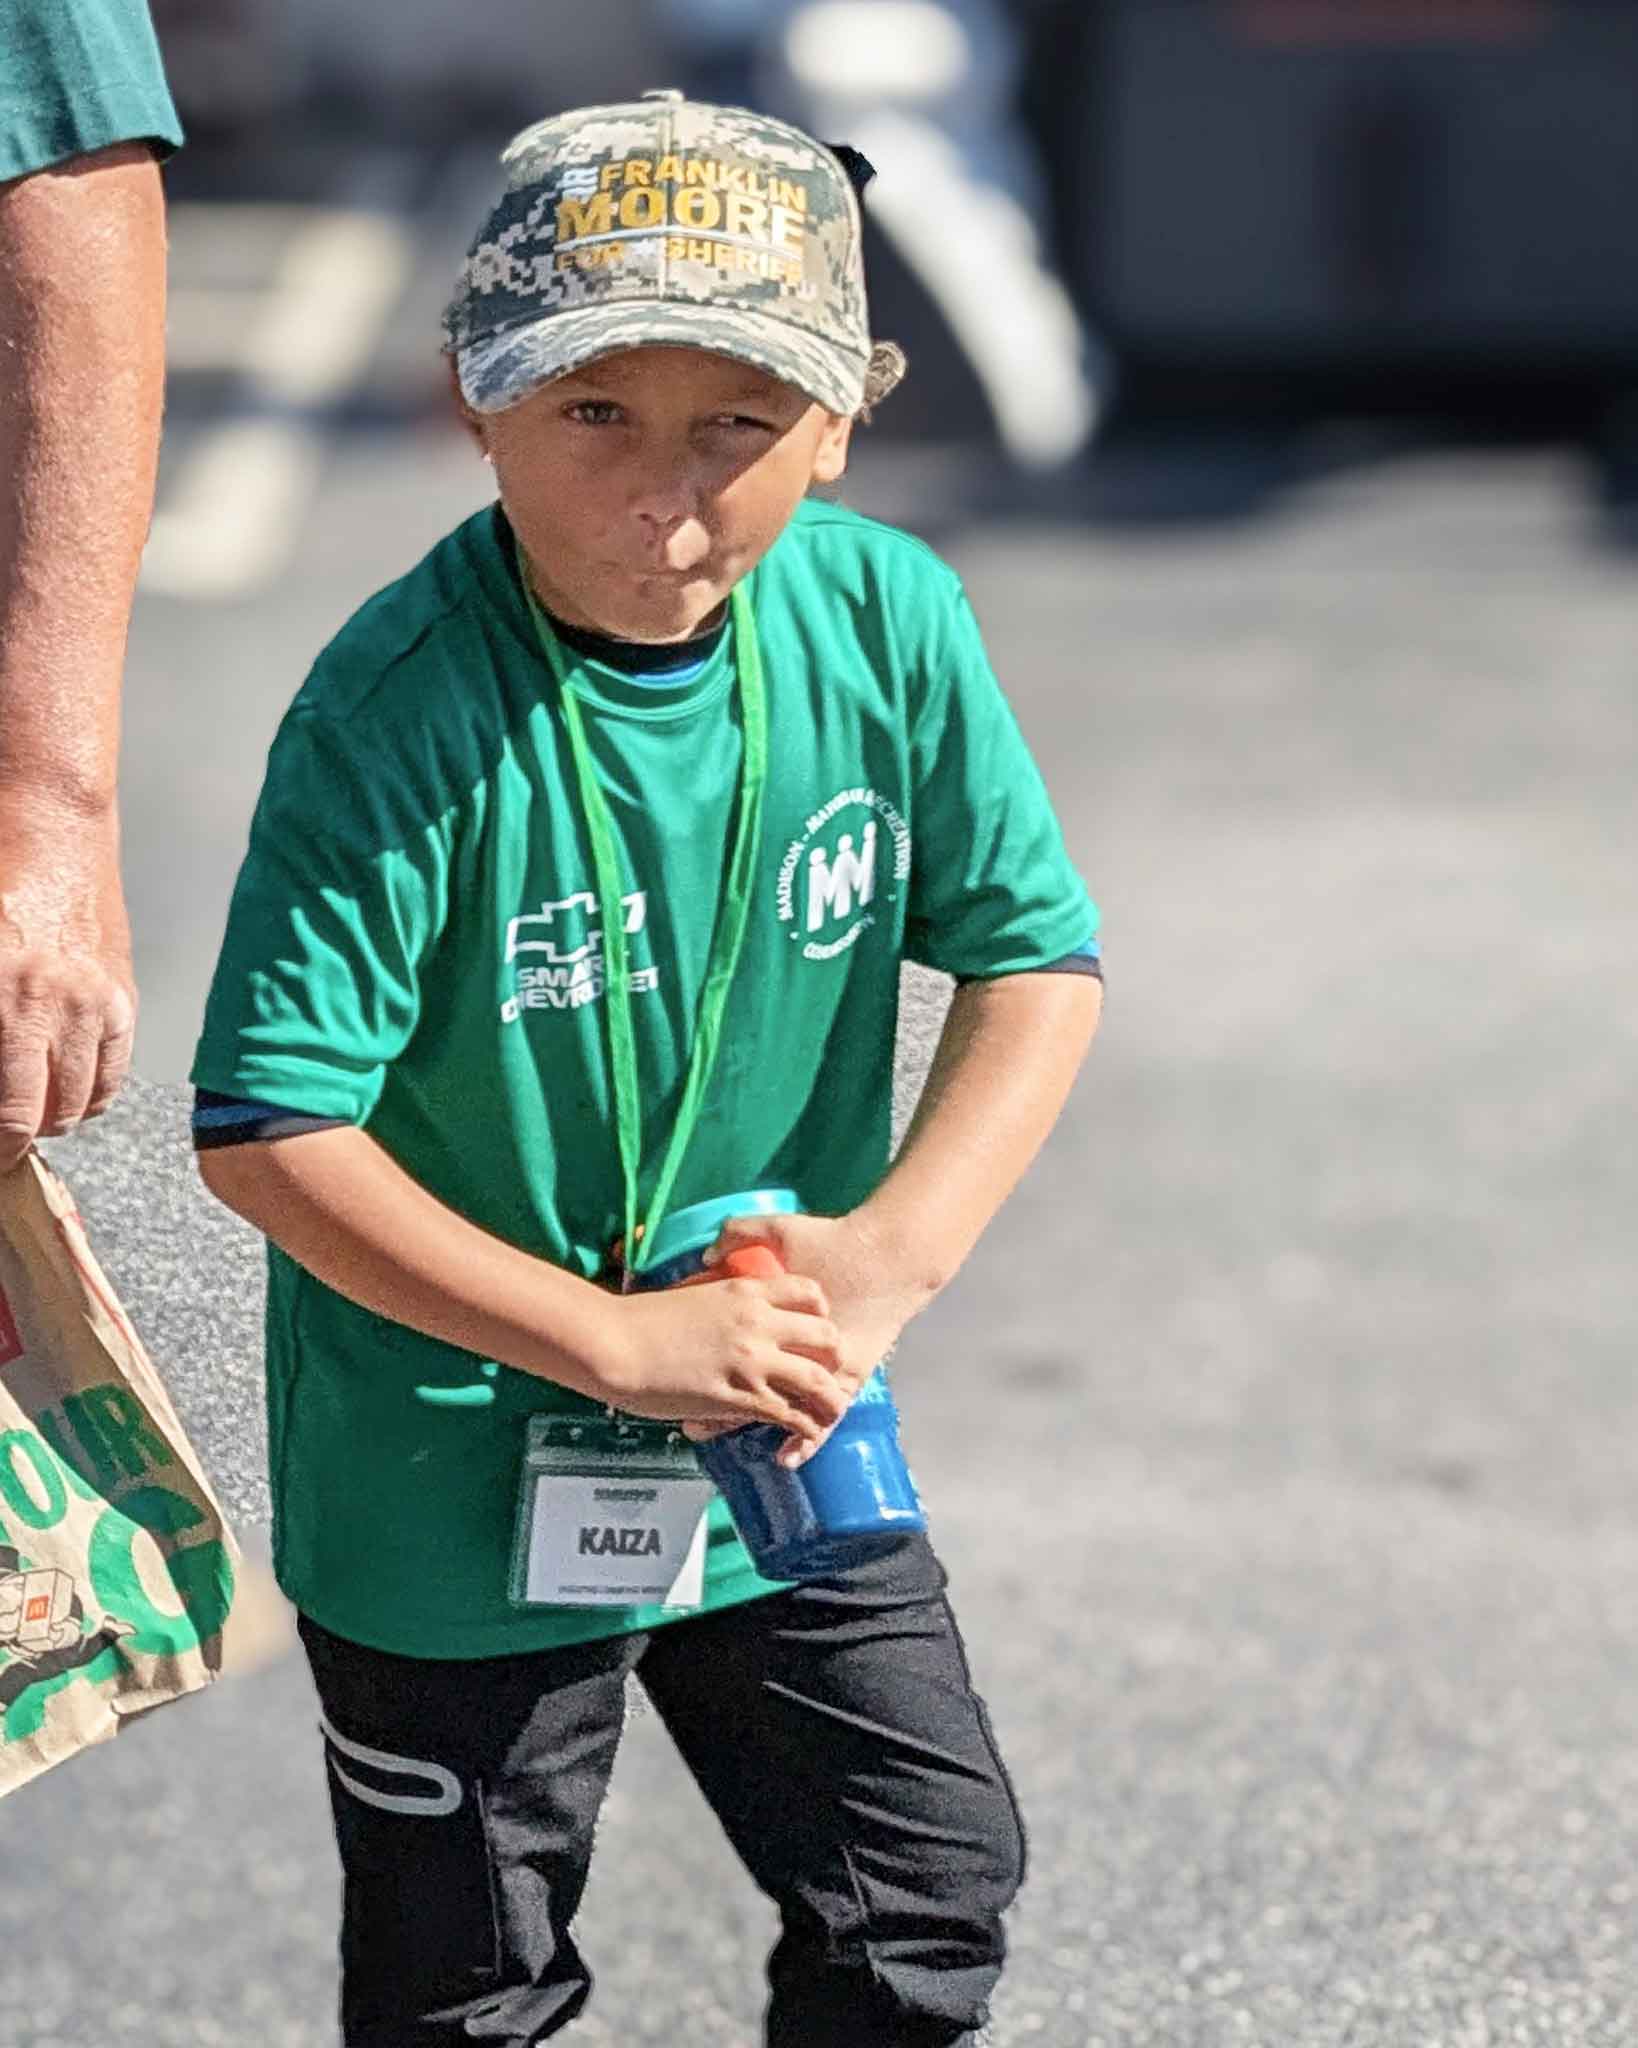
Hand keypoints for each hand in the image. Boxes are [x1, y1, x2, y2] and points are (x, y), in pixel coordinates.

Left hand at [0, 811, 135, 1169]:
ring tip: (25, 1115)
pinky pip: (113, 1071)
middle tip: (0, 1143)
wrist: (49, 820)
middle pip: (42, 1117)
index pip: (6, 1112)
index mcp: (4, 998)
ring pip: (81, 1102)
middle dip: (14, 1141)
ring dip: (50, 1119)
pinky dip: (89, 1094)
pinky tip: (64, 1092)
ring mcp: (96, 1002)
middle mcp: (53, 1007)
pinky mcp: (122, 993)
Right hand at [604, 1267, 846, 1467]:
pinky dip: (803, 1430)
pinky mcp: (739, 1396)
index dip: (821, 1314)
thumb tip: (732, 1309)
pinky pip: (789, 1415)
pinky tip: (801, 1439)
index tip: (816, 1331)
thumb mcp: (694, 1294)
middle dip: (833, 1358)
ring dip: (829, 1401)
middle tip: (827, 1375)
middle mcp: (758, 1323)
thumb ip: (723, 1300)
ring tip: (829, 1414)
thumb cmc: (643, 1320)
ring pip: (817, 1381)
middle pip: (825, 1337)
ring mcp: (752, 1361)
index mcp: (746, 1291)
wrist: (615, 1344)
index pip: (810, 1294)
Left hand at [684, 1210, 926, 1460]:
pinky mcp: (850, 1373)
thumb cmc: (836, 1239)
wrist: (894, 1252)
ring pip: (777, 1405)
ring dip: (740, 1423)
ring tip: (712, 1437)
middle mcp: (789, 1340)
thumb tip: (709, 1252)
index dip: (693, 1368)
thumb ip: (742, 1234)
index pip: (722, 1350)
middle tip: (690, 1419)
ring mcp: (820, 1363)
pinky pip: (822, 1414)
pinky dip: (803, 1439)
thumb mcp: (783, 1229)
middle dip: (712, 1405)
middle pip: (742, 1381)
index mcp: (768, 1308)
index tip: (665, 1378)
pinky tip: (785, 1460)